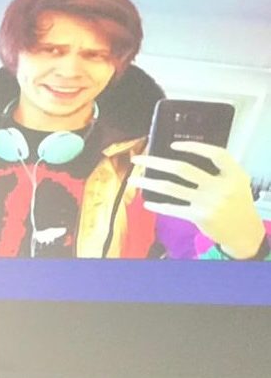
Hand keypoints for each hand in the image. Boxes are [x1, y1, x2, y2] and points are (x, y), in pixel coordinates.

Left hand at [131, 141, 265, 257]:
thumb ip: (218, 170)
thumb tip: (180, 157)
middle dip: (155, 161)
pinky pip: (172, 208)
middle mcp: (221, 187)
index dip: (194, 147)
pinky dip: (158, 205)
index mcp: (233, 174)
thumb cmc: (235, 202)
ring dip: (148, 182)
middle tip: (138, 159)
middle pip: (182, 168)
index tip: (173, 145)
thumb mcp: (235, 182)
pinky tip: (147, 202)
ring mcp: (209, 202)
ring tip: (133, 179)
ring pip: (170, 187)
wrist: (244, 231)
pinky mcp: (199, 216)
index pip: (216, 154)